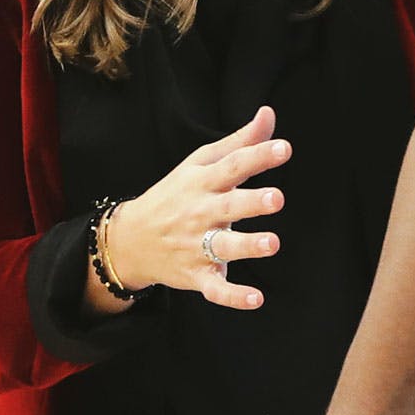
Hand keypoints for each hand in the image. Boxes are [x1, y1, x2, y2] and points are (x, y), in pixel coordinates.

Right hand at [110, 105, 288, 309]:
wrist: (130, 239)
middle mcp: (200, 213)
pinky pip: (215, 289)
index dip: (258, 157)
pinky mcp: (197, 275)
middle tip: (277, 198)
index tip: (284, 148)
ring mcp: (196, 246)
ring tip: (272, 243)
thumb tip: (269, 114)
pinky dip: (233, 296)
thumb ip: (239, 143)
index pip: (232, 166)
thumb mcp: (200, 164)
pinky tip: (256, 299)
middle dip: (251, 203)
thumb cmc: (176, 195)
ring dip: (247, 246)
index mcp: (202, 182)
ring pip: (223, 247)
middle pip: (228, 206)